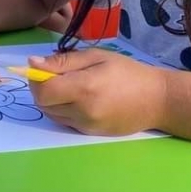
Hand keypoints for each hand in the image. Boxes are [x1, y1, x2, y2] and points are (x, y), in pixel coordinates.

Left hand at [28, 48, 166, 135]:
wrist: (158, 100)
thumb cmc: (127, 72)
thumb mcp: (96, 57)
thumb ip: (63, 61)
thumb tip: (33, 62)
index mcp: (84, 89)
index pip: (42, 91)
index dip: (36, 79)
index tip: (43, 68)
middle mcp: (82, 112)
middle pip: (43, 104)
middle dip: (42, 89)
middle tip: (57, 76)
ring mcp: (86, 126)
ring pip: (51, 114)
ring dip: (51, 100)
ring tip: (70, 87)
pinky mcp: (89, 134)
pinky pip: (64, 121)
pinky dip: (63, 110)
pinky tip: (79, 99)